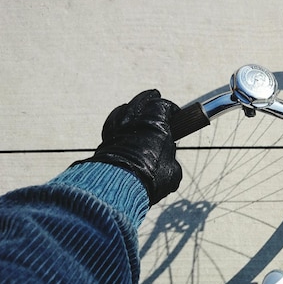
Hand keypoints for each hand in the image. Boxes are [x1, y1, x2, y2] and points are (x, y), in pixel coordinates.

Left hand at [77, 89, 181, 204]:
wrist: (120, 183)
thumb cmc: (151, 177)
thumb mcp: (173, 171)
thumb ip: (171, 161)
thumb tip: (169, 164)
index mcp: (157, 122)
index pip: (165, 105)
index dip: (172, 109)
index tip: (176, 116)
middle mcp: (137, 118)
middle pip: (144, 99)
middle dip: (151, 100)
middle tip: (156, 101)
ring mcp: (119, 124)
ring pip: (127, 108)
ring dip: (134, 109)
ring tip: (139, 112)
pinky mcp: (106, 135)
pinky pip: (113, 120)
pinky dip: (119, 120)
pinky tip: (122, 122)